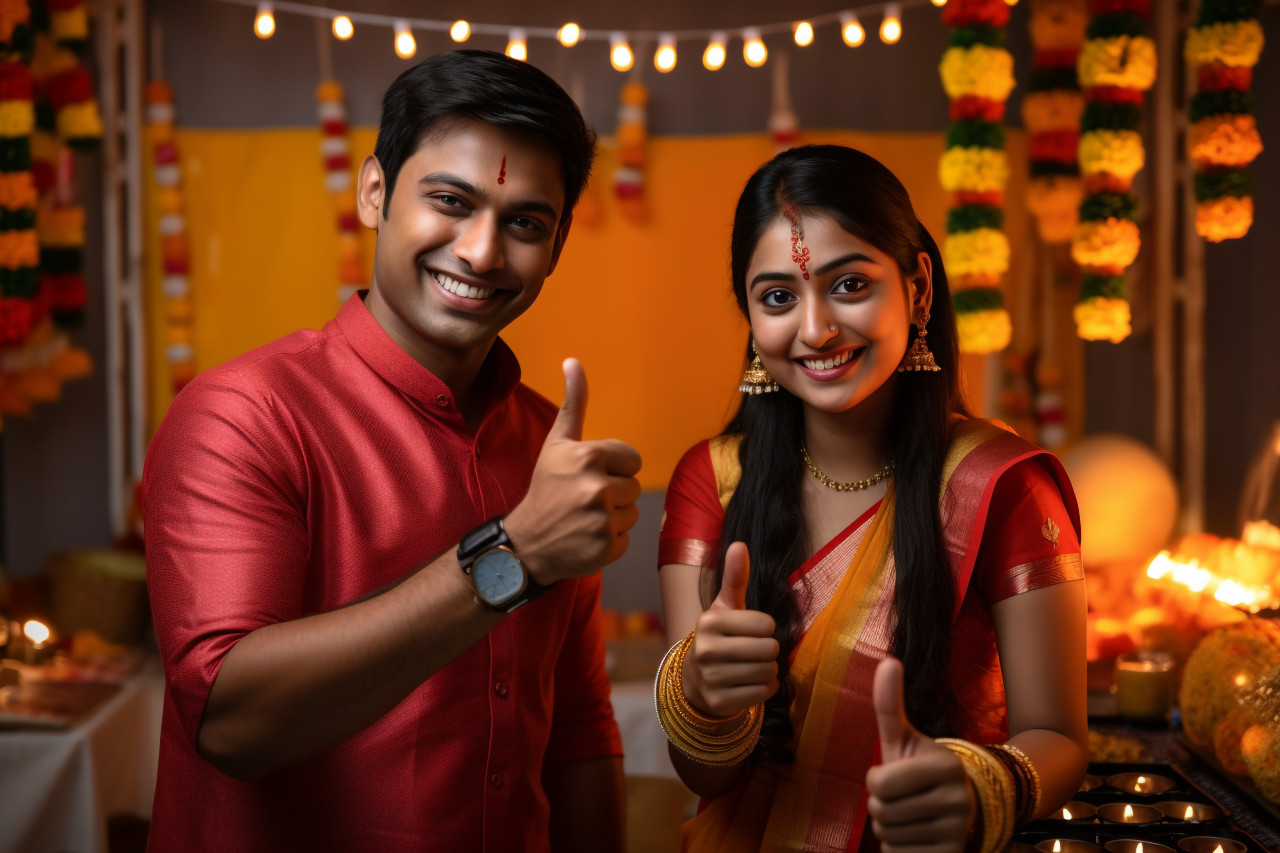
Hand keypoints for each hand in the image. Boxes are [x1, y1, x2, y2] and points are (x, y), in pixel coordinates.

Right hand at [505, 358, 641, 585]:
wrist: (525, 543)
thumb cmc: (545, 488)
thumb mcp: (557, 443)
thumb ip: (574, 403)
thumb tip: (573, 361)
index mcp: (589, 457)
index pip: (632, 459)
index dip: (613, 468)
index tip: (588, 476)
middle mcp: (597, 487)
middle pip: (633, 486)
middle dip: (614, 493)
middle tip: (584, 499)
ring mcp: (602, 520)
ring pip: (632, 512)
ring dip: (613, 517)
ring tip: (584, 518)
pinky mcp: (607, 547)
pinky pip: (627, 537)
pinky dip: (610, 540)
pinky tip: (586, 537)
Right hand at [684, 542, 779, 716]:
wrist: (696, 679)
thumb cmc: (721, 636)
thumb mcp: (726, 606)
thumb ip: (735, 577)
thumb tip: (739, 544)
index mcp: (710, 621)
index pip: (765, 624)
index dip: (766, 628)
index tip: (753, 631)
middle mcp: (706, 649)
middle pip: (769, 649)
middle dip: (769, 651)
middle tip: (755, 651)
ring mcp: (710, 678)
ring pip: (767, 672)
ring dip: (768, 670)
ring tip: (753, 666)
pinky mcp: (719, 702)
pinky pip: (763, 693)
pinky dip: (765, 689)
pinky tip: (751, 683)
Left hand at [865, 657, 974, 852]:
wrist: (957, 807)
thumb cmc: (919, 769)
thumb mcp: (903, 738)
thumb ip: (890, 704)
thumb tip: (888, 661)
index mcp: (946, 764)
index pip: (878, 782)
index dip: (876, 780)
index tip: (895, 774)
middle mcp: (958, 799)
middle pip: (880, 811)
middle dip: (880, 804)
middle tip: (901, 797)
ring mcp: (958, 832)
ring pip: (887, 835)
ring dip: (889, 827)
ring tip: (910, 814)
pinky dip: (899, 847)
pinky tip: (917, 835)